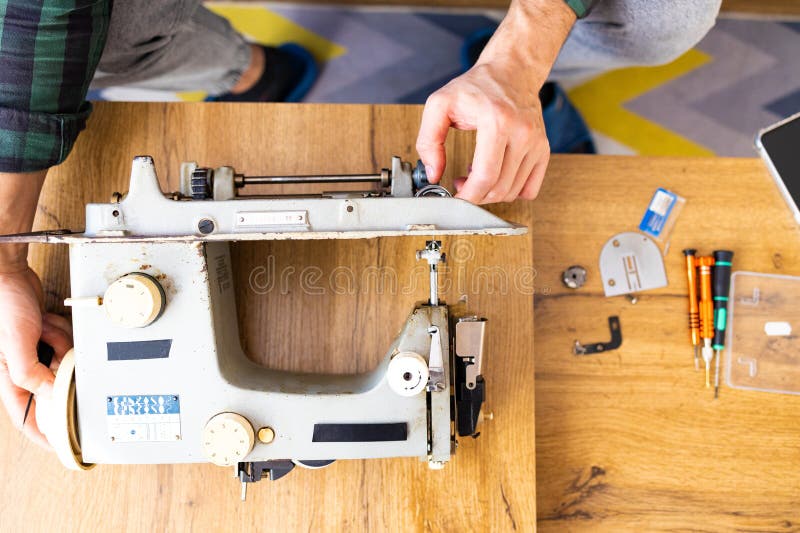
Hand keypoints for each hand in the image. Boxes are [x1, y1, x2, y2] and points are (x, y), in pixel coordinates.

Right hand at [0, 267, 72, 446]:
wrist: (10, 275)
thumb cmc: (5, 307)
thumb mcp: (15, 345)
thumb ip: (30, 374)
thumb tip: (52, 394)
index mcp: (9, 378)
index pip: (27, 418)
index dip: (44, 435)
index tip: (64, 447)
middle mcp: (22, 368)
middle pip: (53, 386)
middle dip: (59, 370)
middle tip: (56, 352)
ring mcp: (35, 352)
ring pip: (62, 362)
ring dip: (60, 344)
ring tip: (46, 329)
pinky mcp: (46, 336)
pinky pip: (65, 343)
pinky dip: (62, 331)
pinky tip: (49, 320)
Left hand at [416, 0, 575, 203]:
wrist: (511, 71)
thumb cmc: (477, 87)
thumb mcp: (440, 104)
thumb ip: (428, 140)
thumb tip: (433, 173)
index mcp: (497, 122)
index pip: (485, 176)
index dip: (468, 195)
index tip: (455, 198)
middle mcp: (522, 133)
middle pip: (499, 188)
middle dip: (476, 195)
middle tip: (462, 183)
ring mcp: (536, 143)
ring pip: (513, 192)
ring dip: (491, 193)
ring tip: (477, 174)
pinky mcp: (543, 149)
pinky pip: (529, 189)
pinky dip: (511, 191)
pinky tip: (497, 175)